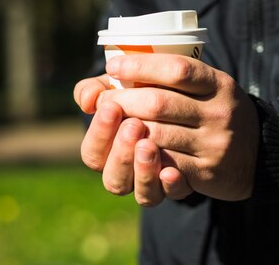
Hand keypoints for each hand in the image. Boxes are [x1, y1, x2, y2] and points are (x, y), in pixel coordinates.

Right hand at [73, 74, 192, 204]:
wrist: (189, 100)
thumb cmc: (142, 90)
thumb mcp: (119, 84)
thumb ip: (97, 88)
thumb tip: (88, 99)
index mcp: (107, 152)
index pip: (93, 154)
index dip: (99, 134)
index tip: (111, 107)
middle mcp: (128, 173)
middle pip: (114, 179)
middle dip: (121, 152)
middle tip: (133, 125)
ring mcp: (154, 182)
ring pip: (143, 194)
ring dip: (143, 170)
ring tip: (149, 145)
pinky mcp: (181, 184)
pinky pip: (174, 194)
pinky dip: (171, 185)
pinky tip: (172, 171)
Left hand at [100, 53, 259, 200]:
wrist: (259, 152)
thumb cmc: (213, 112)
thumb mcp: (204, 87)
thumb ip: (161, 78)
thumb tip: (100, 85)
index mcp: (217, 83)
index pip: (176, 68)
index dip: (140, 65)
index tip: (114, 67)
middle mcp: (218, 111)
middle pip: (158, 103)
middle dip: (123, 100)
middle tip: (105, 101)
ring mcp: (214, 143)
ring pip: (156, 136)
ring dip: (125, 131)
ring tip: (114, 124)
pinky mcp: (208, 172)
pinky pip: (167, 166)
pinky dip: (145, 159)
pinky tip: (134, 150)